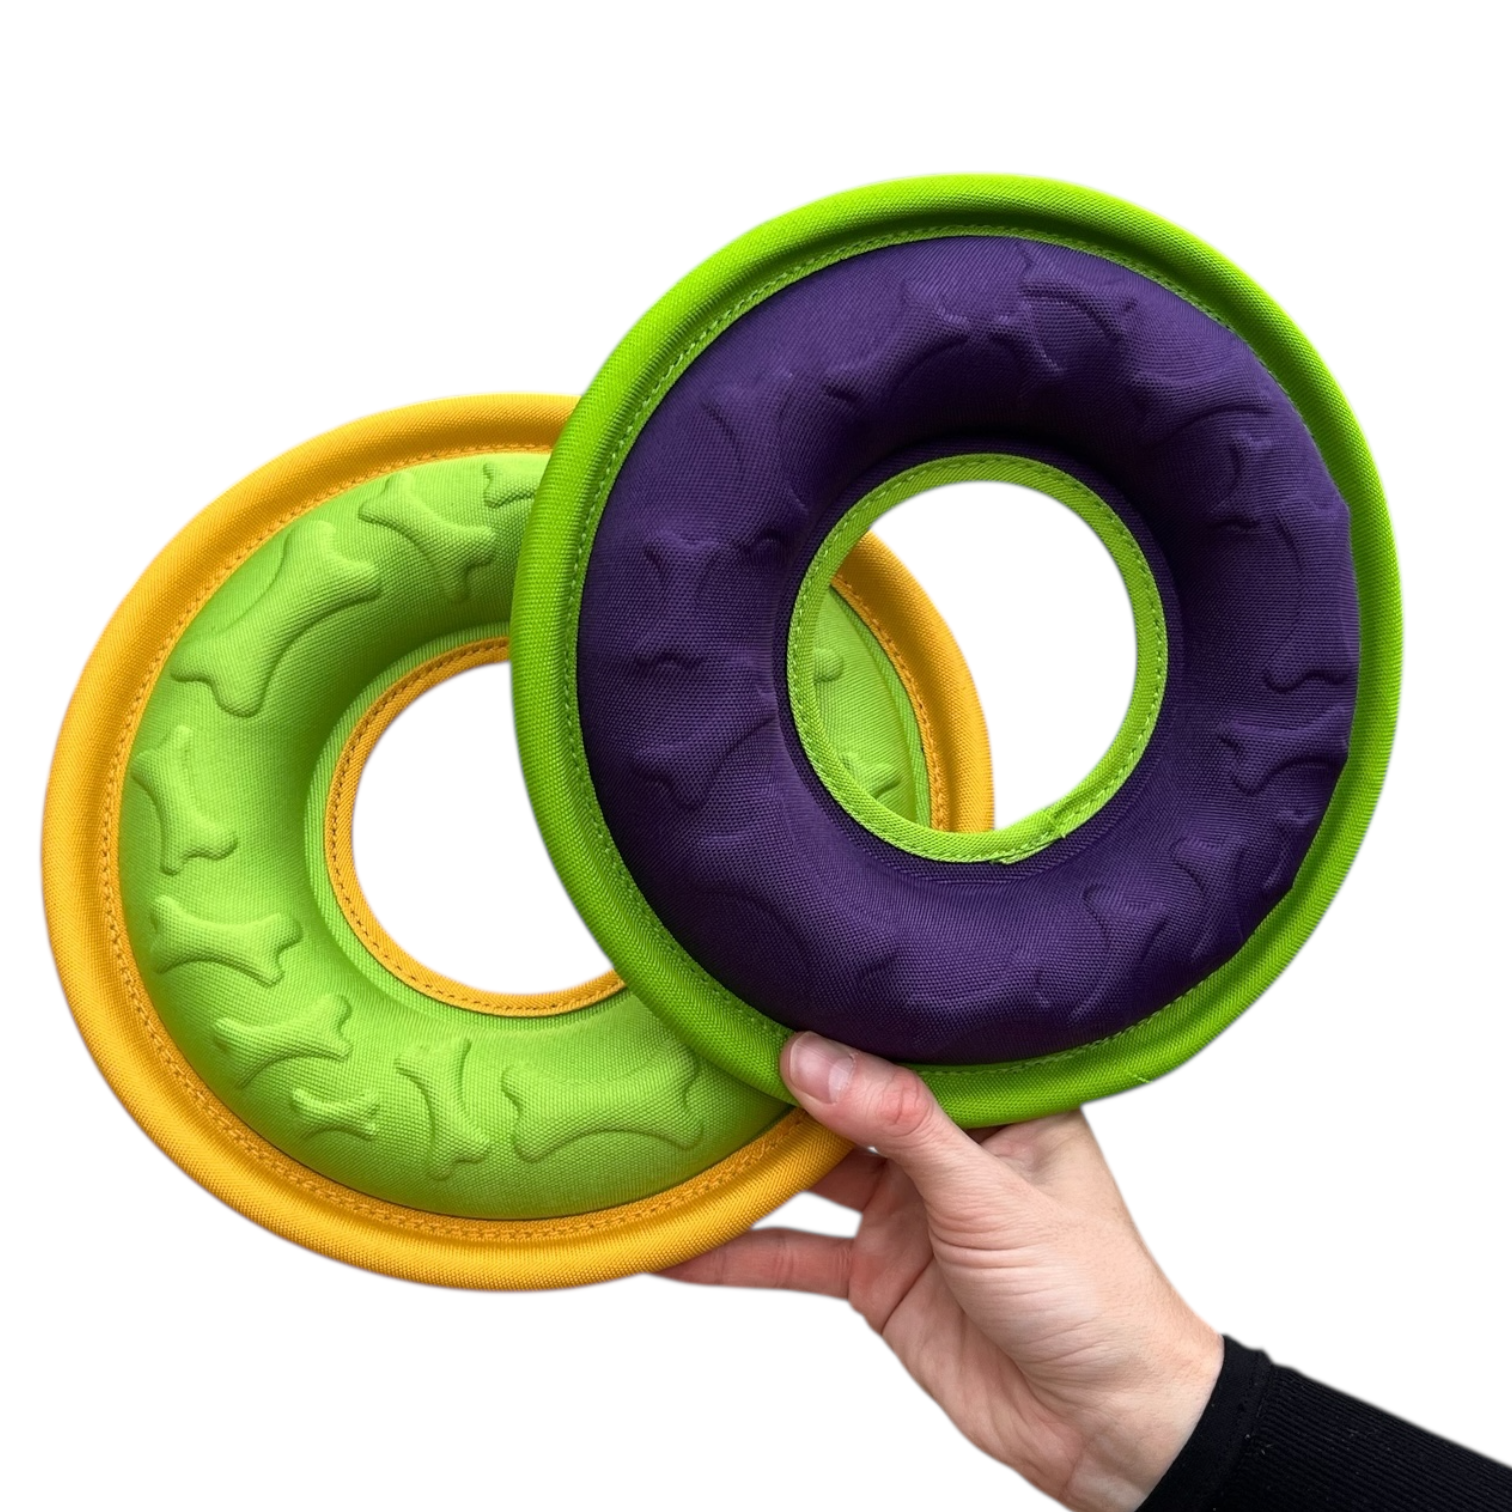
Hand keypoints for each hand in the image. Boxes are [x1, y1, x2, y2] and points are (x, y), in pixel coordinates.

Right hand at [663, 1034, 1222, 1511]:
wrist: (1109, 1429)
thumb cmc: (1095, 1295)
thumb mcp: (991, 1194)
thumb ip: (899, 1124)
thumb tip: (813, 1058)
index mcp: (993, 1102)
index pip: (901, 1043)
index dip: (837, 1017)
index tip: (762, 989)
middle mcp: (943, 1146)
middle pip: (841, 1103)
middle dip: (774, 1085)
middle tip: (695, 1052)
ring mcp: (906, 1210)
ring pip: (807, 1173)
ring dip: (746, 1166)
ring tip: (673, 1136)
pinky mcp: (880, 1275)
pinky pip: (798, 1254)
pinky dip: (740, 1252)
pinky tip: (682, 1245)